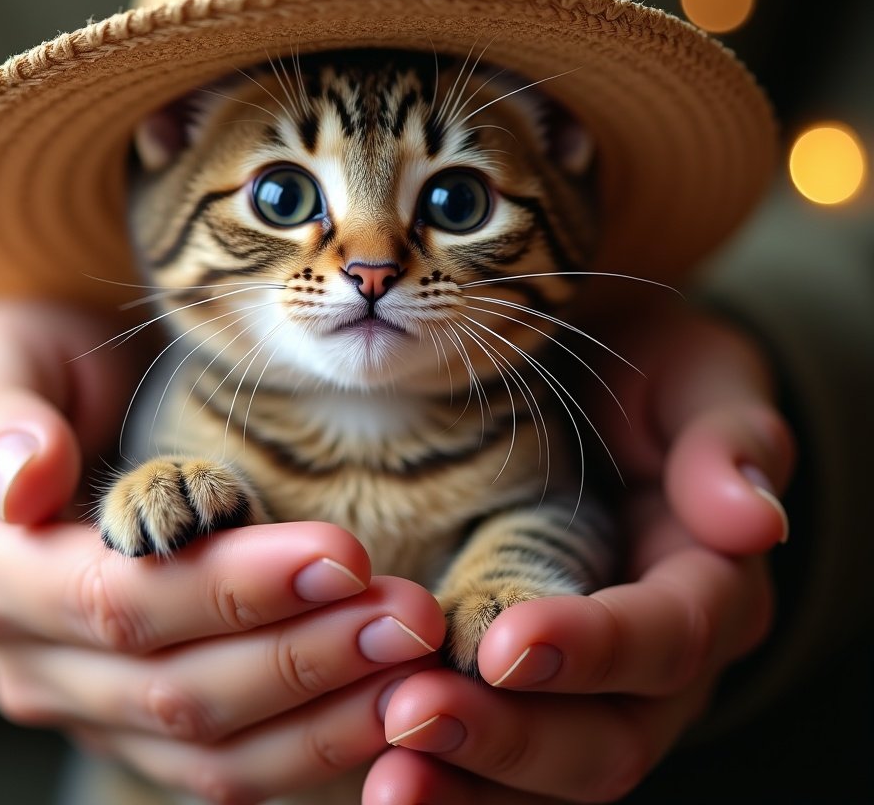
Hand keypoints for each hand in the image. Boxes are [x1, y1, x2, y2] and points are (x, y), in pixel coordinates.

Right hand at [0, 300, 444, 802]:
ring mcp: (90, 709)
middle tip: (410, 615)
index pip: (124, 603)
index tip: (343, 553)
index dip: (235, 589)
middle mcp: (35, 667)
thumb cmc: (32, 381)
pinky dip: (311, 747)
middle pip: (178, 689)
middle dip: (306, 655)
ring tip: (416, 664)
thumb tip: (25, 479)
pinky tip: (385, 708)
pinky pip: (229, 765)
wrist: (42, 429)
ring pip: (211, 751)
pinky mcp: (141, 727)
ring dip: (325, 715)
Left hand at [364, 310, 794, 803]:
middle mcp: (657, 662)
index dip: (592, 648)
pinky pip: (503, 762)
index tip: (504, 642)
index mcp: (709, 587)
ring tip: (389, 779)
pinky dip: (451, 777)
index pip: (666, 639)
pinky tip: (381, 774)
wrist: (598, 381)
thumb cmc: (651, 374)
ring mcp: (594, 688)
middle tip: (413, 718)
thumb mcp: (699, 379)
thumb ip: (728, 440)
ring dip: (470, 782)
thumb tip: (756, 523)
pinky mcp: (533, 692)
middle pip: (607, 738)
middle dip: (513, 737)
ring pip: (551, 773)